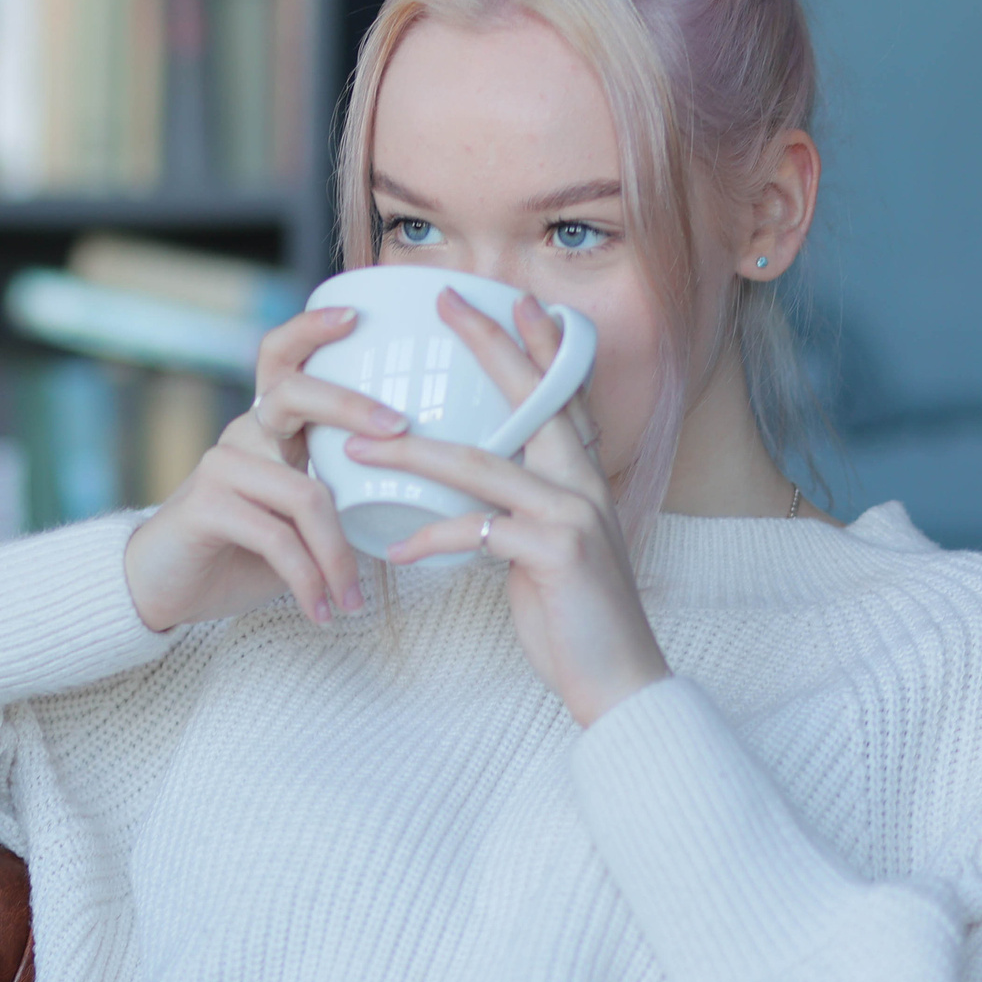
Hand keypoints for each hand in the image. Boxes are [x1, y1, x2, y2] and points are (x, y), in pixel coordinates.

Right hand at [123, 306, 408, 632]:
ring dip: (339, 557)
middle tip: (400, 433)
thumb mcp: (297, 521)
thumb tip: (414, 500)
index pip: (283, 360)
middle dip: (354, 406)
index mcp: (268, 428)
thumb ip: (339, 498)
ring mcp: (222, 464)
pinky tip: (322, 611)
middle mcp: (244, 433)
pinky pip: (279, 538)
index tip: (356, 315)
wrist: (164, 589)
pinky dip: (309, 580)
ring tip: (354, 600)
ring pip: (307, 495)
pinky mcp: (207, 505)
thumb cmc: (242, 553)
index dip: (312, 329)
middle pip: (297, 394)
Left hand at [343, 290, 669, 726]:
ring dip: (414, 453)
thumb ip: (519, 515)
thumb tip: (472, 502)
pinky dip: (431, 539)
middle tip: (449, 301)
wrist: (618, 681)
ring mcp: (572, 514)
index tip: (517, 300)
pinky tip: (397, 550)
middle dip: (489, 346)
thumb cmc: (575, 618)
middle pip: (530, 399)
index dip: (539, 347)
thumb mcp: (546, 552)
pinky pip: (475, 533)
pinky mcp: (555, 552)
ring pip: (482, 465)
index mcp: (583, 479)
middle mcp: (584, 485)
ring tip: (363, 445)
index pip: (562, 397)